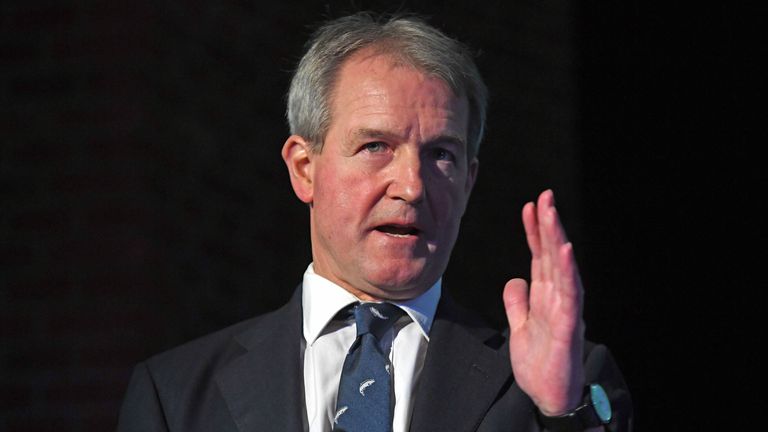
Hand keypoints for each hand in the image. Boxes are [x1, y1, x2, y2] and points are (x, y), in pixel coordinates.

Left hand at [503, 189, 585, 415]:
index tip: (530, 206)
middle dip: (548, 225)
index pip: (540, 256)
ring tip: (552, 214)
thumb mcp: (519, 327)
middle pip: (553, 255)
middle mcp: (558, 297)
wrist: (548, 395)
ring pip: (563, 268)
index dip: (535, 232)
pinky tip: (566, 251)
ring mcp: (565, 310)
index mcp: (546, 296)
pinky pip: (570, 295)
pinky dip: (569, 272)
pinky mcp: (568, 326)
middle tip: (544, 196)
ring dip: (558, 240)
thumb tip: (514, 279)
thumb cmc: (540, 363)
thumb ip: (517, 303)